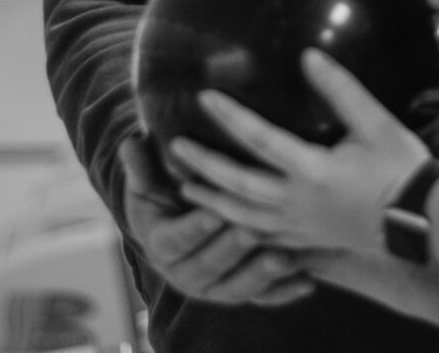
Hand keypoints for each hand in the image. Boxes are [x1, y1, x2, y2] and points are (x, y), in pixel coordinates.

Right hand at [118, 133, 313, 305]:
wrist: (182, 223)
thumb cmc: (166, 193)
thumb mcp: (149, 179)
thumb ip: (141, 164)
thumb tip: (132, 141)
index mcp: (161, 246)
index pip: (175, 240)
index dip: (194, 228)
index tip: (214, 211)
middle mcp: (186, 274)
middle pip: (208, 268)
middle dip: (230, 250)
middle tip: (252, 230)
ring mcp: (216, 287)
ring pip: (237, 288)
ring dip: (259, 275)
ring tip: (282, 257)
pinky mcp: (244, 291)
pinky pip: (265, 297)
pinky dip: (285, 291)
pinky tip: (307, 281)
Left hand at [171, 48, 430, 252]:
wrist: (422, 221)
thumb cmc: (401, 168)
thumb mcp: (375, 122)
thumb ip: (340, 89)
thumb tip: (309, 55)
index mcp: (311, 170)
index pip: (258, 139)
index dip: (229, 116)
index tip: (203, 97)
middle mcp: (297, 202)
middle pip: (236, 184)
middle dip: (203, 164)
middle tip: (175, 148)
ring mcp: (300, 226)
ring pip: (242, 216)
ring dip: (211, 200)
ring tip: (186, 188)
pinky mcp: (308, 241)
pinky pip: (262, 237)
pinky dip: (237, 228)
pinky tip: (226, 221)